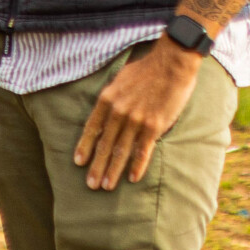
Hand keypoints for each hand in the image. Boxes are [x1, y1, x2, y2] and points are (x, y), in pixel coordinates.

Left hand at [73, 41, 203, 190]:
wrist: (171, 63)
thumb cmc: (146, 69)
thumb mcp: (119, 80)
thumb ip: (111, 98)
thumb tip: (105, 112)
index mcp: (107, 99)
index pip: (91, 128)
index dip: (84, 146)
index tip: (78, 162)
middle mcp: (118, 111)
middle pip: (104, 144)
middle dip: (96, 166)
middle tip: (90, 184)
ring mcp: (136, 120)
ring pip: (121, 150)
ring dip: (113, 170)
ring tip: (106, 186)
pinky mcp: (154, 125)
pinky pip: (143, 150)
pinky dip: (137, 165)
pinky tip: (131, 178)